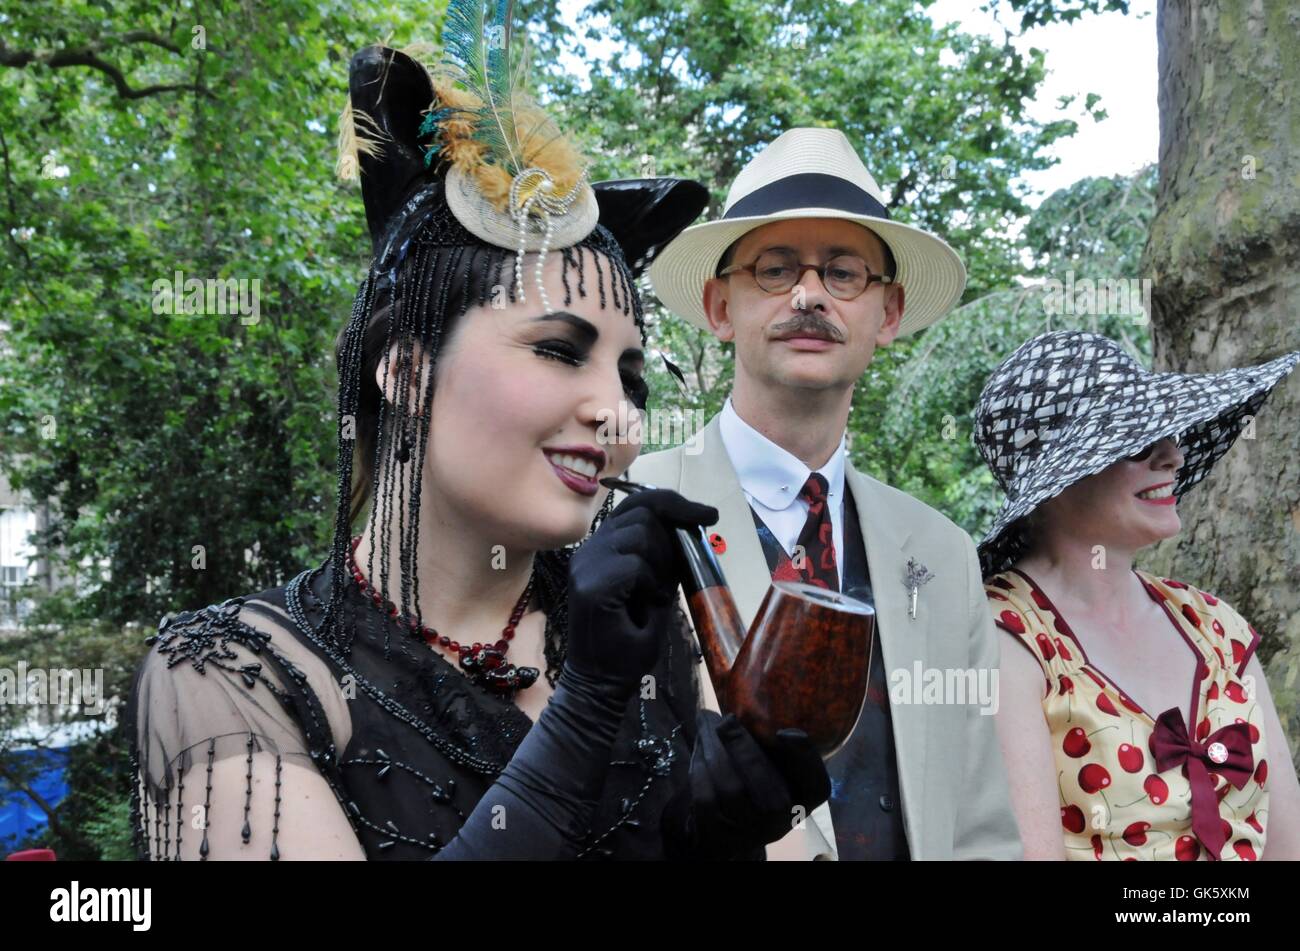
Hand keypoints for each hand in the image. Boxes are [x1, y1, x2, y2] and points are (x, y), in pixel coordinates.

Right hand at [566, 489, 717, 687]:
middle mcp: (589, 550)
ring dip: (659, 565)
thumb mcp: (655, 588)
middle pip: (642, 512)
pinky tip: (642, 607)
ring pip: (640, 535)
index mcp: (601, 547)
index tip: (709, 514)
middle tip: (671, 575)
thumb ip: (664, 557)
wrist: (602, 684)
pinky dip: (649, 585)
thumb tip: (690, 527)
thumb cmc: (629, 641)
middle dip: (670, 538)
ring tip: (651, 596)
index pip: (637, 503)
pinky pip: (636, 566)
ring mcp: (586, 565)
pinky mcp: (590, 585)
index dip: (674, 502)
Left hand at [662, 710, 830, 859]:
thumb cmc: (754, 780)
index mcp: (803, 798)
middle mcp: (783, 821)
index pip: (816, 785)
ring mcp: (750, 832)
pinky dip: (699, 767)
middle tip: (726, 720)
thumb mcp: (772, 762)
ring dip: (714, 749)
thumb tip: (746, 684)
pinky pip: (706, 797)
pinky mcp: (719, 835)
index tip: (785, 732)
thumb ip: (769, 736)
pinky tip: (699, 748)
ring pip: (731, 789)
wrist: (725, 828)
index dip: (805, 760)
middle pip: (769, 791)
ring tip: (706, 724)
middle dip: (743, 749)